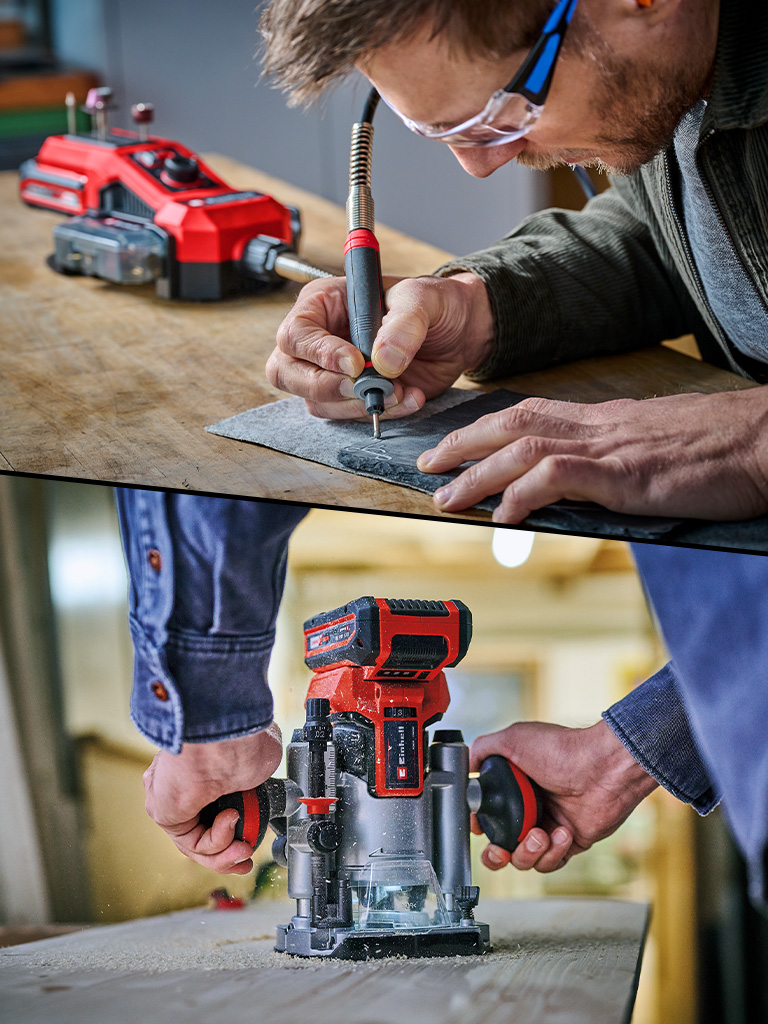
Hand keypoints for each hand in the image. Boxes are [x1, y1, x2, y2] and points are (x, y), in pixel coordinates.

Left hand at [143, 725, 281, 873]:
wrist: (229, 736)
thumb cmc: (244, 736)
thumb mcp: (260, 759)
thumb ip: (256, 773)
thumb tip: (260, 777)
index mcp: (203, 765)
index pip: (210, 807)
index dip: (231, 829)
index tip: (249, 840)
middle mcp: (183, 780)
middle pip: (201, 829)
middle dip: (227, 852)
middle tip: (245, 858)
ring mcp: (172, 796)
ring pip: (195, 841)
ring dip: (224, 853)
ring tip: (244, 847)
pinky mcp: (165, 811)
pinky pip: (191, 840)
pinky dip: (216, 841)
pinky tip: (230, 818)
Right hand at [266, 272, 493, 418]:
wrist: (459, 332)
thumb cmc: (434, 303)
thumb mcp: (423, 299)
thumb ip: (404, 323)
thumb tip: (382, 360)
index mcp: (323, 304)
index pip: (296, 334)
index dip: (319, 353)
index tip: (355, 364)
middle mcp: (319, 339)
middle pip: (288, 373)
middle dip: (326, 388)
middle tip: (364, 389)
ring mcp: (333, 372)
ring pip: (317, 402)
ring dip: (357, 405)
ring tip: (401, 390)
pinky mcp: (353, 397)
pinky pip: (349, 415)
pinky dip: (380, 413)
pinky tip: (409, 398)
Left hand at [417, 389, 767, 521]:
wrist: (765, 440)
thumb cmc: (721, 449)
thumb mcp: (655, 451)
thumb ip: (613, 464)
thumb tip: (580, 488)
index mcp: (604, 419)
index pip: (530, 413)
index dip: (486, 428)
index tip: (456, 445)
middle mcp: (599, 425)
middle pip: (512, 422)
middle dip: (462, 443)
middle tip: (426, 465)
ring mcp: (610, 447)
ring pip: (523, 448)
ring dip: (477, 472)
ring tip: (446, 497)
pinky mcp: (626, 474)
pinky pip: (559, 477)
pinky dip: (523, 494)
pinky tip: (502, 515)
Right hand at [469, 720, 656, 872]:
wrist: (603, 768)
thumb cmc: (562, 750)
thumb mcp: (512, 739)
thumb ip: (482, 749)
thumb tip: (466, 765)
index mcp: (514, 786)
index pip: (487, 815)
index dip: (480, 826)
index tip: (479, 827)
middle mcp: (529, 807)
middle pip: (501, 845)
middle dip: (496, 854)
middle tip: (500, 851)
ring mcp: (548, 826)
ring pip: (523, 859)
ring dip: (527, 852)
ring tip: (540, 835)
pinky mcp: (568, 842)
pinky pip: (550, 862)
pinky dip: (553, 852)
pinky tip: (562, 832)